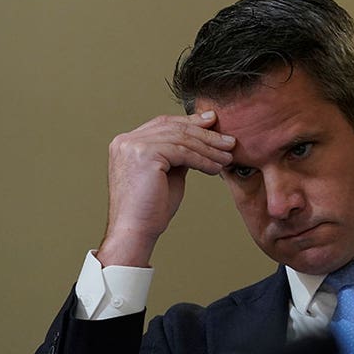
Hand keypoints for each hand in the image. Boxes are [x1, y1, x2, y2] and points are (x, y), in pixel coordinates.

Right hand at [97, 111, 235, 266]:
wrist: (135, 231)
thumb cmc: (150, 209)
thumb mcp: (166, 174)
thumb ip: (176, 155)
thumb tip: (199, 143)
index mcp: (125, 143)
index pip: (162, 124)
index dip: (188, 122)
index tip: (212, 122)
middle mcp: (126, 141)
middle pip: (173, 128)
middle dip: (204, 133)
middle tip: (228, 140)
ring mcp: (133, 146)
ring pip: (181, 139)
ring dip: (209, 148)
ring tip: (227, 157)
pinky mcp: (144, 154)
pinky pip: (183, 152)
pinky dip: (203, 160)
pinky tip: (216, 168)